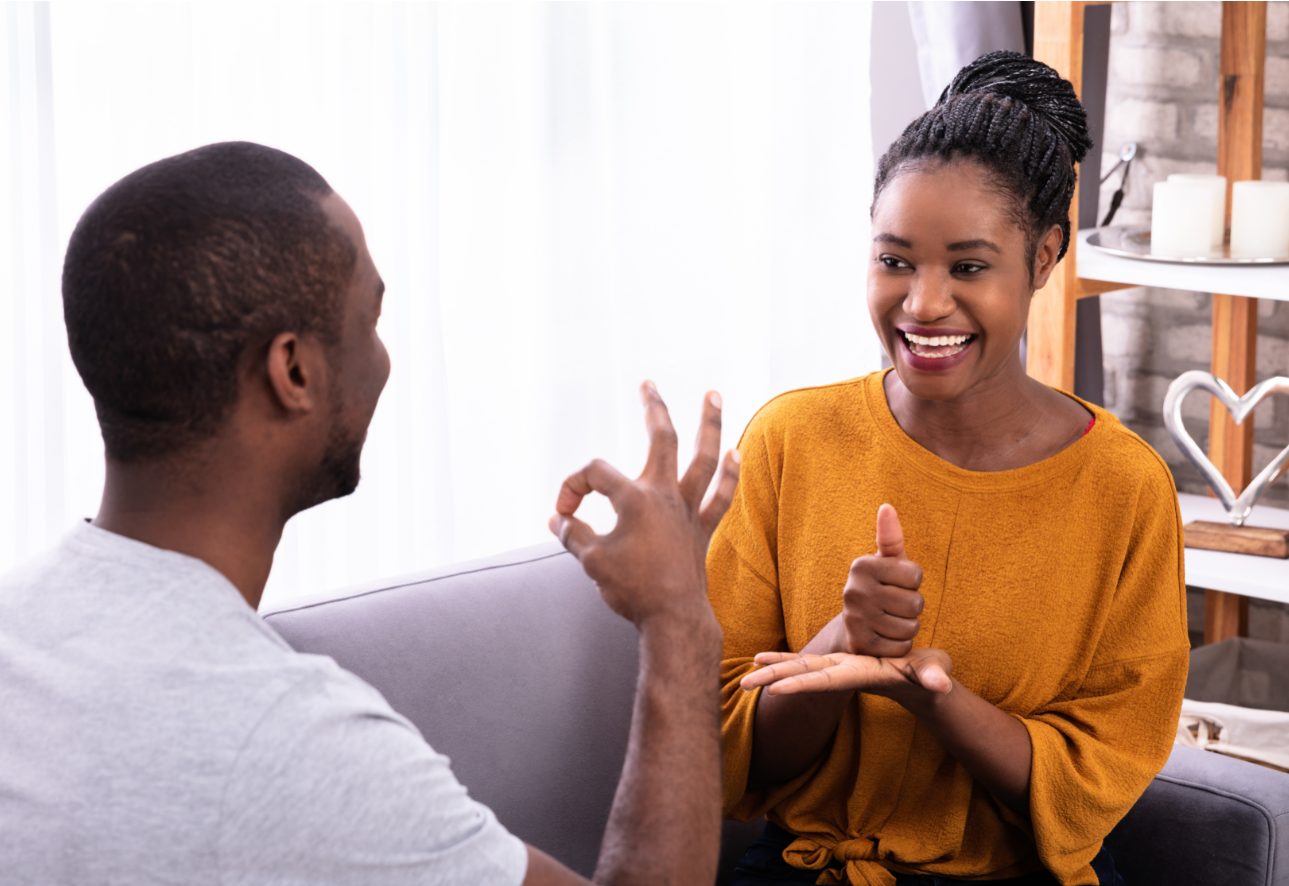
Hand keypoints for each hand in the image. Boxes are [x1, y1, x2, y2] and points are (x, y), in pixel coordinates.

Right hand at [549, 382, 739, 627]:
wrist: (673, 620)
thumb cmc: (631, 590)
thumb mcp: (591, 561)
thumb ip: (573, 535)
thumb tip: (558, 521)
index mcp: (633, 499)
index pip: (594, 474)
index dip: (572, 487)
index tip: (564, 515)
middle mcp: (664, 496)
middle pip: (661, 439)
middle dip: (653, 408)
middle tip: (648, 384)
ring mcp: (687, 511)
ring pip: (703, 458)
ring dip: (710, 425)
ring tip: (714, 394)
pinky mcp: (701, 530)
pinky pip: (720, 497)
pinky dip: (729, 475)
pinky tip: (737, 453)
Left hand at [740, 647, 952, 701]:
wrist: (925, 684)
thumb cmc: (931, 678)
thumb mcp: (935, 674)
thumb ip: (934, 678)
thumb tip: (940, 686)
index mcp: (861, 674)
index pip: (826, 680)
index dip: (801, 682)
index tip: (776, 688)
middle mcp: (845, 673)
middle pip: (804, 676)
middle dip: (774, 680)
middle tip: (742, 685)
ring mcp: (840, 668)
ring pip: (800, 669)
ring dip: (772, 671)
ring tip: (744, 676)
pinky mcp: (840, 663)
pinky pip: (806, 662)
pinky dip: (784, 660)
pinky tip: (763, 659)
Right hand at [838, 504, 924, 656]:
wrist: (853, 628)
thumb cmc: (879, 588)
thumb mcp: (885, 563)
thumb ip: (890, 537)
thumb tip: (886, 507)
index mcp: (861, 565)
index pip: (915, 574)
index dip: (913, 582)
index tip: (897, 584)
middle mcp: (853, 590)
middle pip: (916, 603)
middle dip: (912, 608)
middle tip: (894, 607)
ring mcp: (855, 619)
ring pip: (910, 627)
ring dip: (907, 627)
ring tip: (890, 622)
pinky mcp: (860, 645)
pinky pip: (901, 647)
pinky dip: (899, 646)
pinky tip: (886, 638)